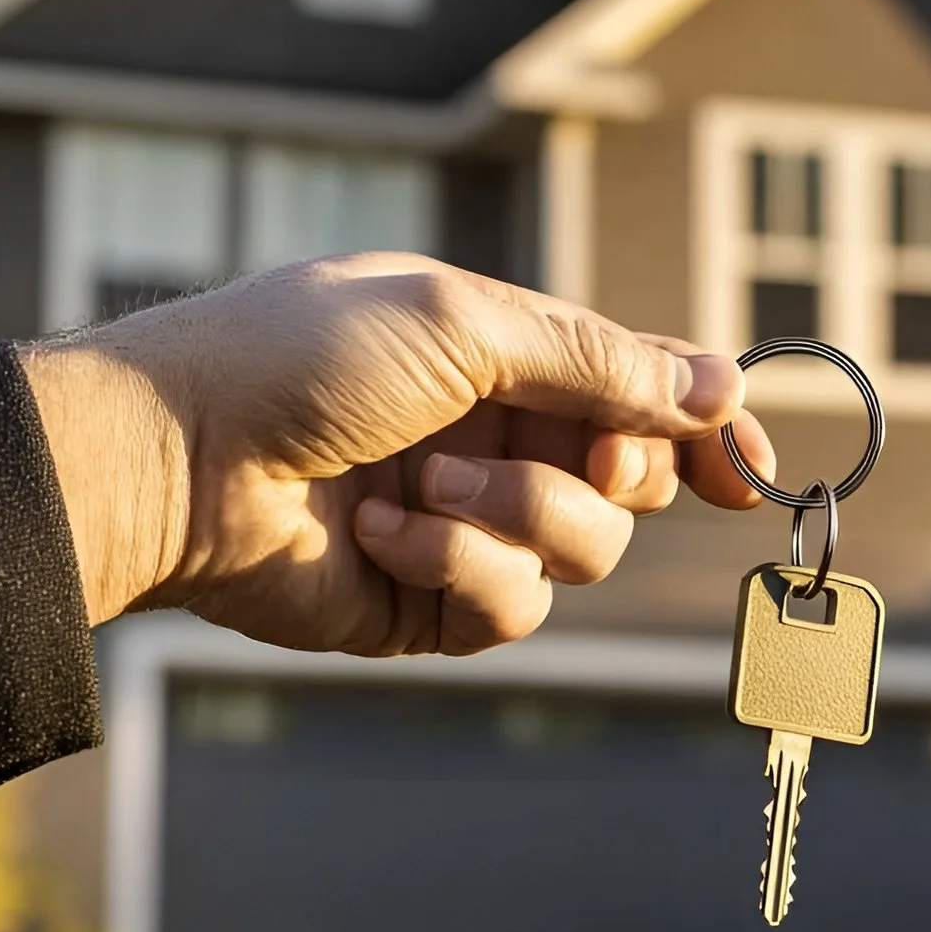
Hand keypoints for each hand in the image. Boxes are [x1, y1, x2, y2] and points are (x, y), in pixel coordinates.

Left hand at [17, 254, 775, 654]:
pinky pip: (516, 607)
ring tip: (425, 483)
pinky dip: (463, 567)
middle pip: (636, 477)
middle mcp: (499, 440)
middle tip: (575, 445)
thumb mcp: (463, 324)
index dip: (708, 427)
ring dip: (520, 512)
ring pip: (589, 548)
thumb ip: (599, 361)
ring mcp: (469, 526)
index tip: (752, 463)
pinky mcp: (431, 604)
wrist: (178, 455)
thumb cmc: (302, 356)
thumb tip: (722, 387)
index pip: (641, 390)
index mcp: (507, 355)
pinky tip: (385, 535)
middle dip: (617, 466)